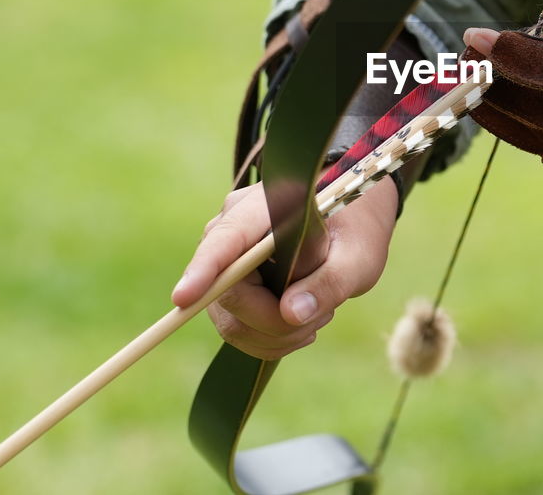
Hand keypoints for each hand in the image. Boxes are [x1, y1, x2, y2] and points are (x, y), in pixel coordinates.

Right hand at [171, 177, 397, 359]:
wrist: (349, 222)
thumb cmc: (355, 231)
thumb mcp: (359, 258)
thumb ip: (329, 283)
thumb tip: (290, 315)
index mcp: (266, 205)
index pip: (226, 239)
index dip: (204, 270)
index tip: (184, 298)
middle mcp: (232, 226)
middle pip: (229, 293)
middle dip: (274, 321)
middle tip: (323, 315)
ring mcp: (224, 256)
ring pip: (231, 319)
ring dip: (278, 333)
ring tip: (320, 310)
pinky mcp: (229, 282)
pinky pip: (237, 326)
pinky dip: (271, 337)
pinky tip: (303, 318)